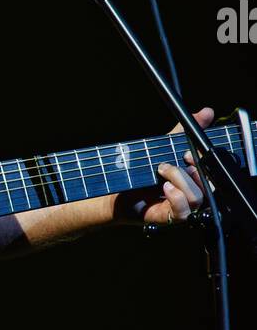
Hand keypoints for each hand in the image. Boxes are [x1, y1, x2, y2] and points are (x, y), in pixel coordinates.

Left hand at [113, 106, 213, 225]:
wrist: (117, 189)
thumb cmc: (141, 170)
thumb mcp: (164, 147)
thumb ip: (185, 131)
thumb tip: (207, 112)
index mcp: (194, 178)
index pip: (213, 171)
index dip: (204, 160)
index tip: (187, 152)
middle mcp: (191, 194)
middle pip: (210, 186)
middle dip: (195, 170)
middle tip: (177, 160)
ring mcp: (182, 207)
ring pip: (198, 197)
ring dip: (181, 180)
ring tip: (162, 171)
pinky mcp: (170, 217)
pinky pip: (184, 212)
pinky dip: (176, 197)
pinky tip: (164, 187)